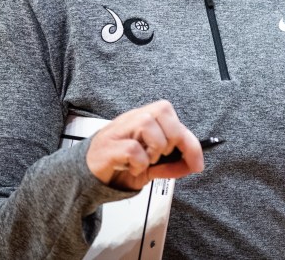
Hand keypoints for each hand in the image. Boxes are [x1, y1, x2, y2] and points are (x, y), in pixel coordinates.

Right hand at [85, 99, 202, 189]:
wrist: (87, 175)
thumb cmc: (119, 164)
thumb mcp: (150, 165)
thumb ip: (170, 164)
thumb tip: (192, 164)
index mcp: (144, 118)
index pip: (173, 118)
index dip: (190, 141)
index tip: (197, 163)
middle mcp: (131, 119)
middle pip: (162, 111)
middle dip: (171, 140)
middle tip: (161, 157)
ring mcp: (118, 130)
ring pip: (147, 123)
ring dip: (154, 149)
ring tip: (145, 161)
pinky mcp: (107, 147)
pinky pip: (132, 148)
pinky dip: (139, 162)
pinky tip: (133, 168)